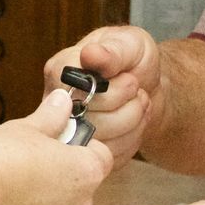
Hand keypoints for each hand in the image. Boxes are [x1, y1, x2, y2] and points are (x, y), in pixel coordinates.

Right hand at [0, 89, 112, 204]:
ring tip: (18, 178)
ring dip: (47, 193)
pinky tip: (9, 198)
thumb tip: (62, 101)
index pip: (101, 154)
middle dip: (63, 169)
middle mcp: (81, 202)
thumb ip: (51, 115)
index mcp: (87, 170)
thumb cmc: (3, 161)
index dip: (81, 143)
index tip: (61, 137)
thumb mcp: (27, 127)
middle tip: (35, 155)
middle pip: (81, 181)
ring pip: (61, 203)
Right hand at [41, 25, 160, 166]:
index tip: (131, 79)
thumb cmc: (135, 59)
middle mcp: (56, 103)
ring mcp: (68, 130)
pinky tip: (135, 126)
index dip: (112, 93)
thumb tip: (91, 53)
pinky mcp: (84, 152)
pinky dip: (131, 144)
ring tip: (139, 105)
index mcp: (60, 71)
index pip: (77, 94)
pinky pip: (108, 160)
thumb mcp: (131, 44)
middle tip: (139, 93)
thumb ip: (112, 50)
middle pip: (90, 123)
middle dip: (128, 110)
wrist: (148, 85)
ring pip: (100, 146)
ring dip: (133, 126)